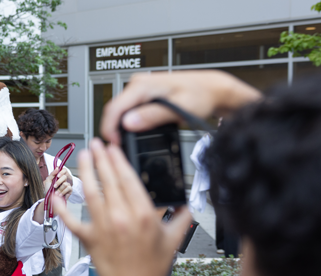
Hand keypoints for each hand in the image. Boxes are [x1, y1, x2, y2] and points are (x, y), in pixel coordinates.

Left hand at [44, 169, 72, 200]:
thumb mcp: (48, 181)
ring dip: (60, 189)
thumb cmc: (48, 190)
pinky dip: (63, 192)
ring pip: (66, 183)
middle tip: (54, 186)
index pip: (64, 170)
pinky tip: (60, 195)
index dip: (61, 172)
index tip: (57, 176)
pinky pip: (69, 188)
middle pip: (65, 176)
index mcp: (59, 176)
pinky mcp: (70, 190)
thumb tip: (57, 168)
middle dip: (59, 182)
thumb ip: (52, 174)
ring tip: (56, 193)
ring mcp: (67, 185)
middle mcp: (64, 179)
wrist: (50, 199)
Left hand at [53, 139, 192, 275]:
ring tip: (83, 156)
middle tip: (96, 144)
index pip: (129, 179)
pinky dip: (63, 206)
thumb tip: (187, 202)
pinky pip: (72, 219)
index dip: (119, 160)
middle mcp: (121, 218)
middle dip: (101, 158)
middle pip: (108, 181)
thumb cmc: (152, 269)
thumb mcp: (174, 240)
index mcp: (144, 215)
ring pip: (91, 193)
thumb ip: (181, 216)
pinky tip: (57, 193)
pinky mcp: (89, 239)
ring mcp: (103, 228)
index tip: (114, 148)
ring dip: (85, 171)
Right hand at [100, 70, 261, 144]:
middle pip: (114, 109)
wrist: (211, 89)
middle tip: (119, 147)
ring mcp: (139, 88)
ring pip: (119, 110)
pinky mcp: (143, 94)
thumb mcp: (178, 108)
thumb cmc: (200, 95)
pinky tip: (133, 132)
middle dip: (112, 129)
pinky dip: (127, 122)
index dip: (109, 128)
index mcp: (143, 84)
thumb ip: (152, 116)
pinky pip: (128, 109)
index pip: (114, 107)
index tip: (113, 144)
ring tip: (125, 142)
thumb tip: (128, 123)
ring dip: (119, 126)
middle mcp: (138, 83)